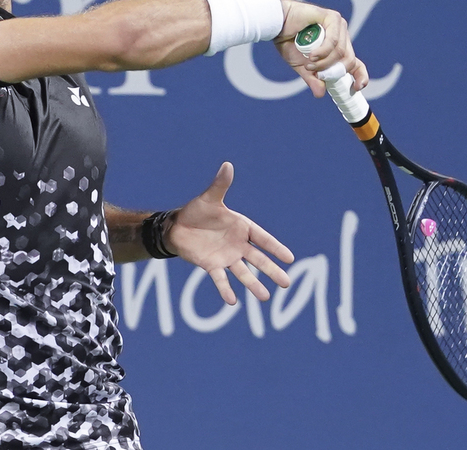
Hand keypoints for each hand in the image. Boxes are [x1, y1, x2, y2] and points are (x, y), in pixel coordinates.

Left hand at [164, 162, 294, 304]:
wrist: (177, 226)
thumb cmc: (197, 210)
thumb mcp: (209, 198)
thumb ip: (220, 185)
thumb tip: (227, 165)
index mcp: (241, 227)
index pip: (262, 238)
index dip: (275, 248)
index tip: (290, 258)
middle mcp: (237, 244)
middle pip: (258, 259)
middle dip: (272, 271)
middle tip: (287, 283)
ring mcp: (226, 257)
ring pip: (243, 273)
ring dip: (253, 285)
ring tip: (265, 298)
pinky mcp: (211, 266)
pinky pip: (220, 279)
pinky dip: (225, 289)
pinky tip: (232, 301)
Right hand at [272, 0, 368, 97]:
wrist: (276, 24)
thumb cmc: (287, 41)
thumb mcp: (301, 66)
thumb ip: (313, 78)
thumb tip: (320, 94)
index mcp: (337, 47)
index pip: (355, 63)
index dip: (360, 75)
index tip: (357, 87)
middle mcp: (341, 35)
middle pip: (349, 59)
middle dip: (332, 71)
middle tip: (314, 72)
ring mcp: (338, 25)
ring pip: (340, 52)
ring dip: (323, 62)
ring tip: (308, 62)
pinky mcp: (332, 17)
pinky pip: (333, 41)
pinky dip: (323, 51)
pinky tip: (312, 55)